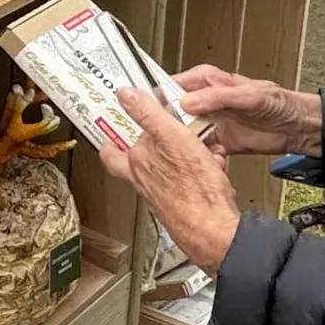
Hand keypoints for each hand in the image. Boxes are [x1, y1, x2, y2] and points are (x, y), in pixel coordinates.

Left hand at [102, 88, 242, 273]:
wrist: (215, 229)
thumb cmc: (193, 190)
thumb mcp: (170, 138)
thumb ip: (147, 115)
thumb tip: (125, 95)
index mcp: (136, 166)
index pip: (111, 153)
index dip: (109, 143)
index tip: (108, 135)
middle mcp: (146, 183)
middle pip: (144, 160)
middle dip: (157, 145)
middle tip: (166, 133)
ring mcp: (166, 196)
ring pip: (171, 170)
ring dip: (187, 155)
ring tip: (204, 148)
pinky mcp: (186, 205)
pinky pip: (191, 182)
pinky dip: (203, 172)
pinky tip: (216, 168)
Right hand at [173, 66, 323, 156]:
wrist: (298, 128)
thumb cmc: (279, 103)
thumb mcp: (248, 95)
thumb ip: (218, 97)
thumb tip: (187, 102)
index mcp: (207, 82)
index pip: (173, 85)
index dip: (160, 98)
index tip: (152, 110)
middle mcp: (205, 102)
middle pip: (173, 112)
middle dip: (169, 125)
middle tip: (167, 135)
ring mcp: (210, 122)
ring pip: (184, 133)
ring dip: (186, 143)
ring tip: (191, 149)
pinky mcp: (217, 141)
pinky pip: (200, 150)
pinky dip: (202, 156)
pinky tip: (210, 157)